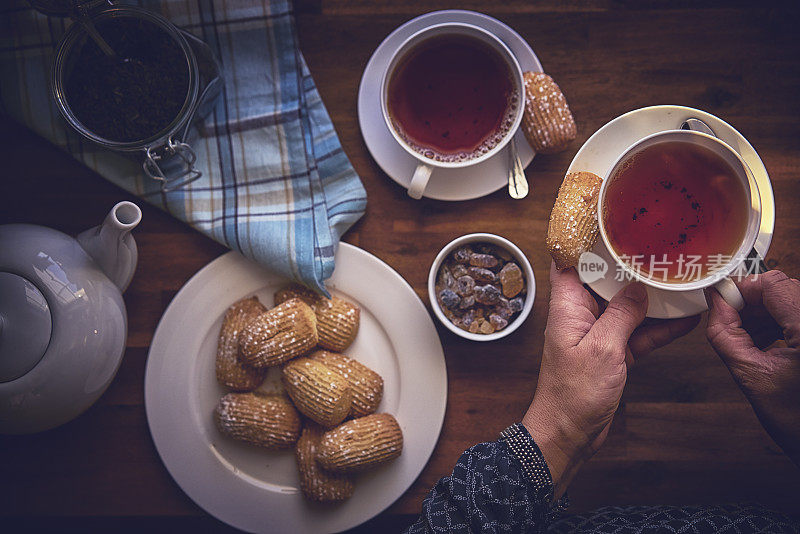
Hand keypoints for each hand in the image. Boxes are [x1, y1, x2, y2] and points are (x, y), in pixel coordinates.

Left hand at [522, 262, 699, 498]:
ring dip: (650, 296)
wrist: (569, 433)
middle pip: (604, 280)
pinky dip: (659, 326)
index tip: (606, 221)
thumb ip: (621, 315)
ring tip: (678, 277)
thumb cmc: (572, 394)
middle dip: (627, 265)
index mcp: (567, 307)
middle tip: (657, 246)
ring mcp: (597, 333)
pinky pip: (638, 332)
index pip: (568, 262)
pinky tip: (685, 317)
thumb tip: (637, 287)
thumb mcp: (602, 348)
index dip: (583, 241)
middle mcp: (580, 315)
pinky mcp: (612, 352)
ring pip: (626, 306)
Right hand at [706, 270, 799, 464]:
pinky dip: (780, 322)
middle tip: (734, 323)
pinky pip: (797, 315)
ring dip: (766, 313)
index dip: (744, 289)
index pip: (773, 284)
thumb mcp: (749, 374)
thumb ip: (725, 333)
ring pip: (790, 300)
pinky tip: (767, 342)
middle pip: (782, 289)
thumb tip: (716, 303)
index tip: (725, 302)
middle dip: (753, 303)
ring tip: (750, 338)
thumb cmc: (797, 421)